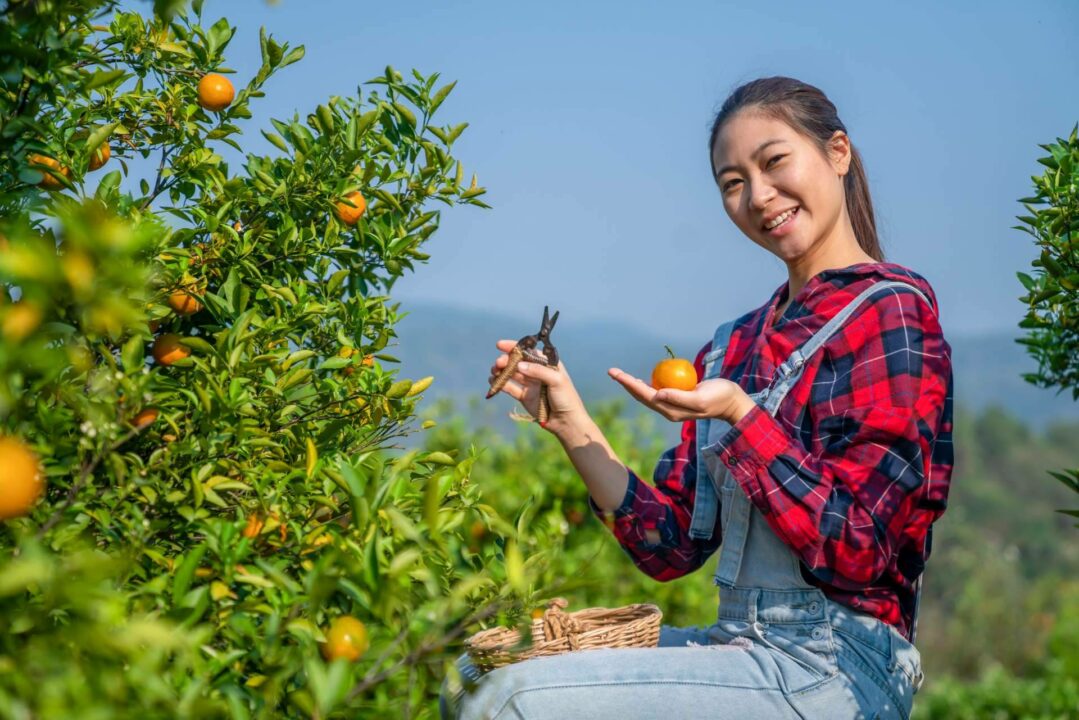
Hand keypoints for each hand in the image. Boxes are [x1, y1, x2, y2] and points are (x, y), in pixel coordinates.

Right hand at [488, 339, 589, 434]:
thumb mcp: (557, 381)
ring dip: (501, 371)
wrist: (566, 421)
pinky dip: (501, 384)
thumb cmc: (566, 398)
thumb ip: (538, 371)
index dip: (514, 347)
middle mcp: (537, 372)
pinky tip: (493, 381)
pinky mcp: (524, 396)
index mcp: (547, 364)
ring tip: (493, 371)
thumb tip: (519, 365)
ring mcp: (530, 384)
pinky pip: (510, 388)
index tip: (500, 345)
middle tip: (498, 363)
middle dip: (506, 360)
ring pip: (512, 374)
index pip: (529, 351)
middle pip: (518, 362)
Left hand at [607, 368, 752, 423]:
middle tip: (612, 371)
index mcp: (670, 411)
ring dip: (633, 384)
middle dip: (626, 383)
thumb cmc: (719, 398)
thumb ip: (680, 397)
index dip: (629, 384)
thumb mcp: (700, 398)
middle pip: (641, 395)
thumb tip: (657, 394)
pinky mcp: (677, 399)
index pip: (645, 395)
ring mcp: (672, 405)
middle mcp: (668, 409)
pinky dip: (646, 384)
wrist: (731, 401)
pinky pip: (657, 390)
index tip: (617, 374)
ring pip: (647, 394)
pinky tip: (641, 379)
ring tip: (620, 375)